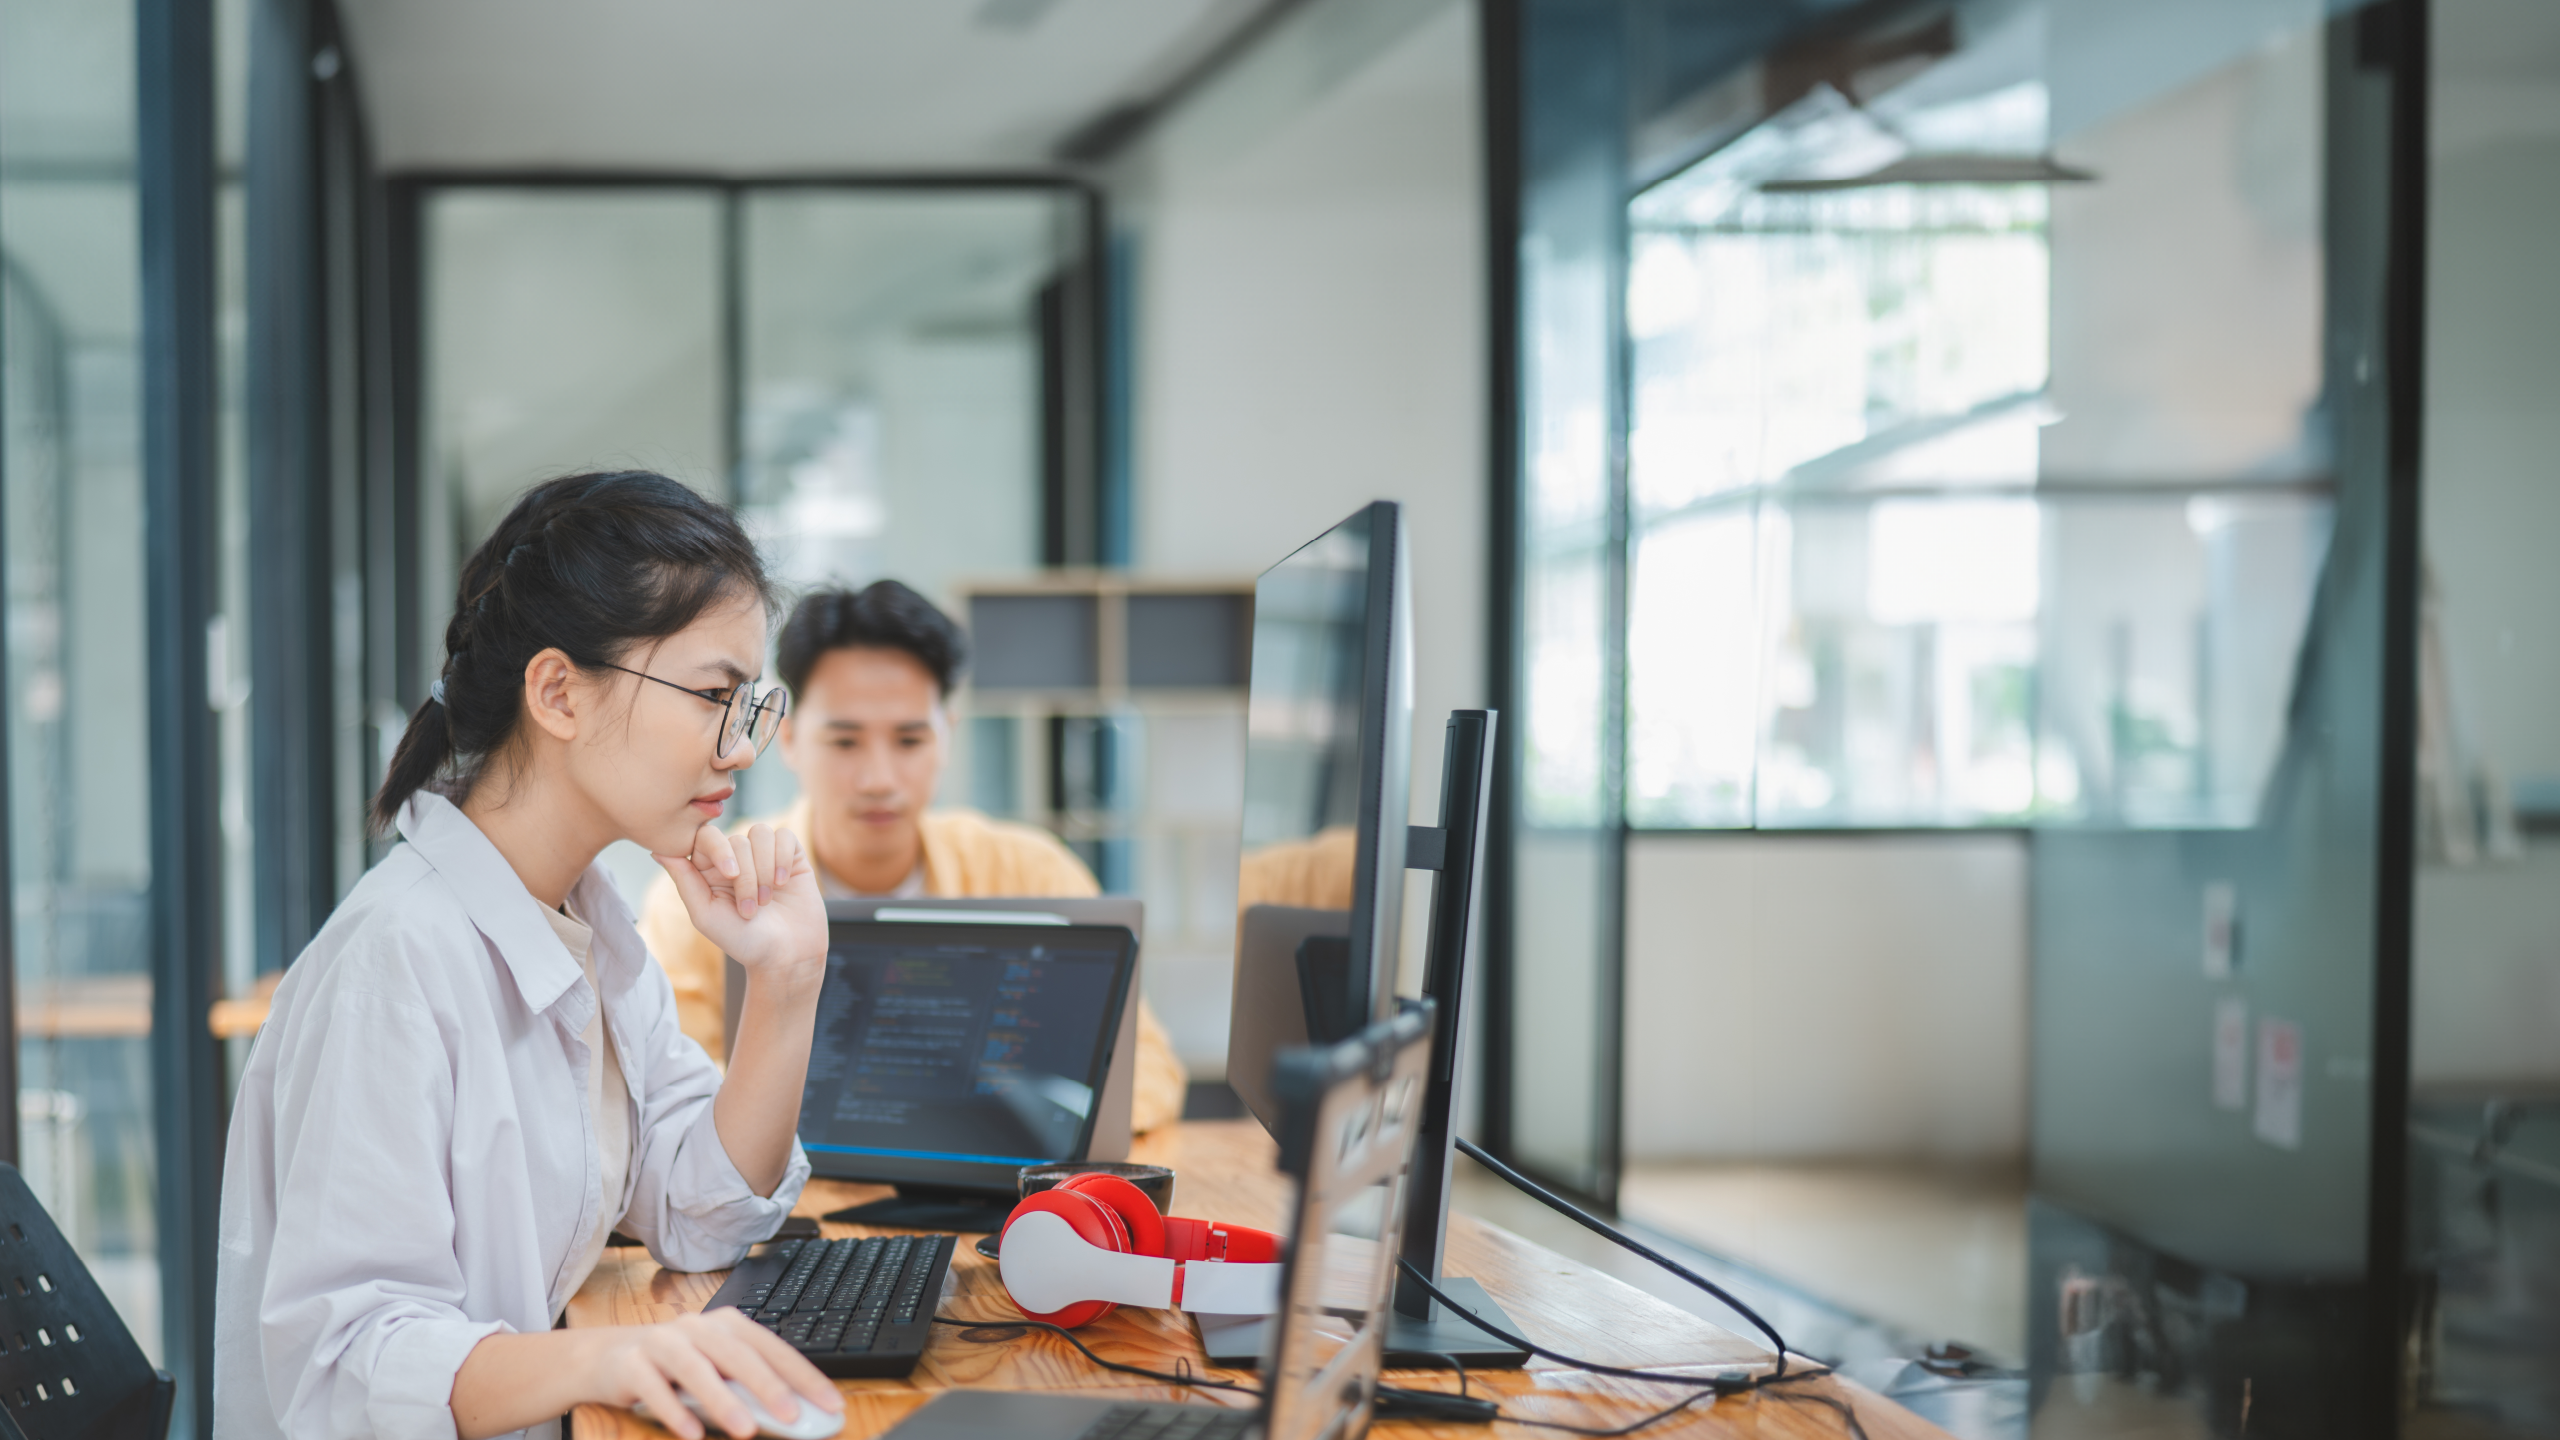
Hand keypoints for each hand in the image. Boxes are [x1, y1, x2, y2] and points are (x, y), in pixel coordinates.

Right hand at [587, 1309, 840, 1439]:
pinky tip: (692, 1434)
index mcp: (727, 1325)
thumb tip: (792, 1414)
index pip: (773, 1348)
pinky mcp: (630, 1363)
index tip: (829, 1403)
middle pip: (738, 1355)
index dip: (803, 1375)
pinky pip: (654, 1388)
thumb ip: (747, 1387)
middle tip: (793, 1416)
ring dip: (723, 1401)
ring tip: (746, 1430)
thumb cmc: (674, 1366)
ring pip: (696, 1369)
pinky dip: (674, 1411)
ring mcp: (662, 1342)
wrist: (604, 1357)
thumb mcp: (714, 1371)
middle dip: (769, 1386)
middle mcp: (697, 1328)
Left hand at [656, 822, 826, 983]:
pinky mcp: (791, 856)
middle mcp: (736, 858)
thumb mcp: (705, 915)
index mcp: (709, 869)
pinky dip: (782, 859)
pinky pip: (784, 836)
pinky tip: (783, 883)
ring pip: (761, 834)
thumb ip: (684, 880)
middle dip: (746, 876)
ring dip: (765, 869)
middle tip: (750, 909)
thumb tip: (656, 851)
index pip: (706, 835)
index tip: (729, 875)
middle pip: (736, 840)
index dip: (718, 849)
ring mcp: (764, 855)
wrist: (785, 956)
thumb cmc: (741, 940)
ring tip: (767, 900)